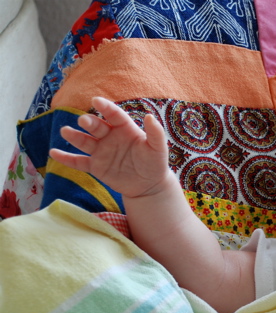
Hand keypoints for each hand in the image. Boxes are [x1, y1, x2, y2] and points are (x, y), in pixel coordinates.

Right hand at [49, 96, 171, 198]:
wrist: (149, 186)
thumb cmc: (155, 164)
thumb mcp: (158, 149)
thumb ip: (155, 133)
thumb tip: (150, 116)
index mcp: (125, 129)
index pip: (114, 115)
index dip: (106, 108)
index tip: (97, 100)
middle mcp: (110, 137)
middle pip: (96, 127)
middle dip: (89, 123)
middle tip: (83, 121)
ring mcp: (101, 151)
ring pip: (85, 141)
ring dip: (74, 136)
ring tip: (65, 131)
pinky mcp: (95, 166)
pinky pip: (78, 162)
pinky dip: (66, 158)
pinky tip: (54, 153)